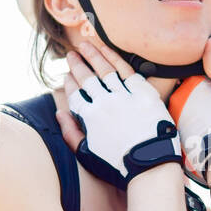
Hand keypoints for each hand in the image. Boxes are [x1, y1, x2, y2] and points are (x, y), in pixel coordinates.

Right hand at [59, 40, 180, 188]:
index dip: (69, 83)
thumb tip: (59, 113)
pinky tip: (108, 51)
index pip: (74, 94)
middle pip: (87, 78)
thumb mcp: (87, 155)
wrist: (151, 166)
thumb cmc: (119, 165)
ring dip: (93, 55)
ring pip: (105, 70)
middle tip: (71, 54)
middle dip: (77, 64)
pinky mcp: (144, 93)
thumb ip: (70, 133)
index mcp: (90, 117)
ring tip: (85, 45)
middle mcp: (104, 103)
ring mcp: (124, 96)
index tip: (66, 75)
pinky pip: (127, 71)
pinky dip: (115, 58)